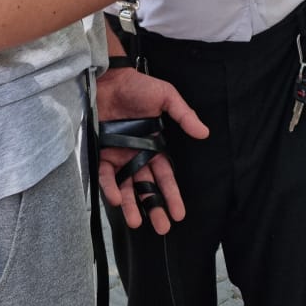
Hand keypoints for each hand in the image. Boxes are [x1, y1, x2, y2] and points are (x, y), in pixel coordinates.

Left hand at [96, 65, 207, 233]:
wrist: (108, 78)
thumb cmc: (138, 86)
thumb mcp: (166, 97)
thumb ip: (183, 115)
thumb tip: (204, 133)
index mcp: (155, 146)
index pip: (165, 176)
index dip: (172, 195)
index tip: (179, 214)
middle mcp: (137, 156)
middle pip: (147, 187)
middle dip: (155, 208)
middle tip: (162, 228)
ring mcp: (119, 156)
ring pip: (127, 187)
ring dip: (132, 206)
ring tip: (137, 223)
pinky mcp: (101, 153)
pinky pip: (106, 176)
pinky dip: (111, 188)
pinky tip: (117, 200)